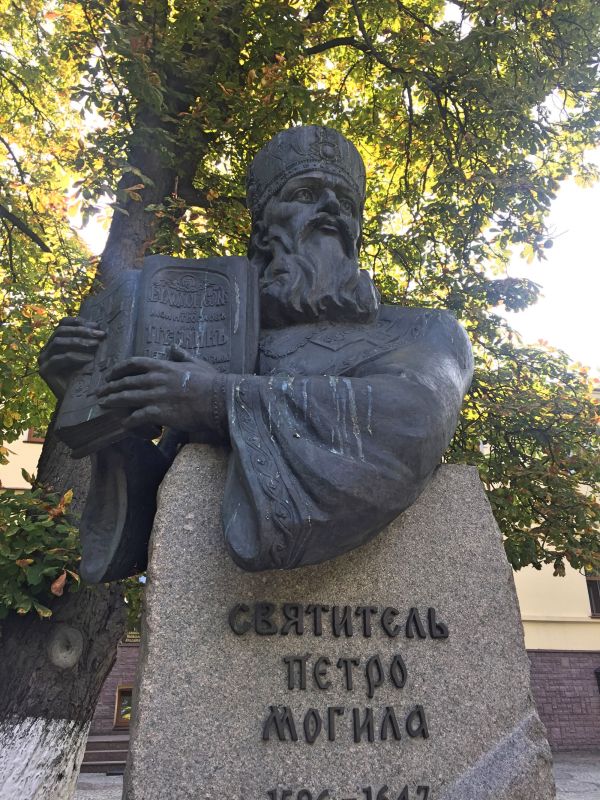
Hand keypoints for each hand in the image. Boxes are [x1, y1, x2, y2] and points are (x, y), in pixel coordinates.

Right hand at [38, 317, 105, 399]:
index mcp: (55, 341)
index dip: (79, 322)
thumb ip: (88, 341)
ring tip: (96, 344)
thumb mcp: (88, 355)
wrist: (76, 400)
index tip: (97, 326)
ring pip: (59, 342)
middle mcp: (47, 348)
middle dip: (83, 331)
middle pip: (61, 331)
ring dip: (79, 341)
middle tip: (100, 335)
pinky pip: (59, 359)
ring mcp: (44, 360)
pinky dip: (75, 356)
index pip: (63, 323)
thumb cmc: (84, 376)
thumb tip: (100, 328)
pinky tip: (89, 359)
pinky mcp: (45, 371)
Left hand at [97, 345, 223, 434]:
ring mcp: (156, 396)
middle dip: (110, 386)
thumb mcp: (197, 363)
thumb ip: (182, 355)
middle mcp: (156, 379)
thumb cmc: (211, 382)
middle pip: (126, 381)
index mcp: (163, 366)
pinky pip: (138, 417)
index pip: (134, 363)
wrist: (218, 400)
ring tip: (103, 404)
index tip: (110, 374)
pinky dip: (129, 421)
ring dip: (113, 401)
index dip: (119, 368)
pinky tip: (124, 424)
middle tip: (100, 392)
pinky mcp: (160, 412)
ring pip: (127, 397)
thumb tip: (174, 347)